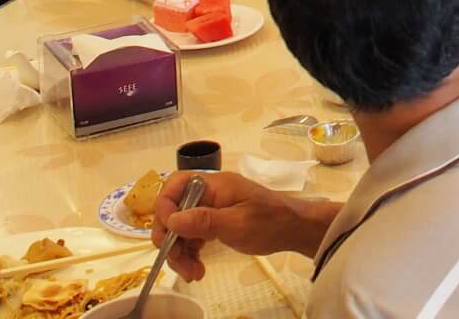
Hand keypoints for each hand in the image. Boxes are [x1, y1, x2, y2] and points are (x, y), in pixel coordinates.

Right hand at [152, 170, 331, 278]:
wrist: (294, 230)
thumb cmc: (270, 222)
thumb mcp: (237, 223)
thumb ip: (204, 221)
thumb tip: (171, 219)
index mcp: (214, 184)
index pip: (176, 184)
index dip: (164, 206)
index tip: (169, 233)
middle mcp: (209, 193)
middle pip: (174, 210)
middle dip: (171, 238)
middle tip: (179, 262)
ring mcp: (212, 208)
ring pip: (181, 227)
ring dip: (181, 252)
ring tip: (193, 274)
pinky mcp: (215, 223)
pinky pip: (193, 236)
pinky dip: (191, 254)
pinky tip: (198, 270)